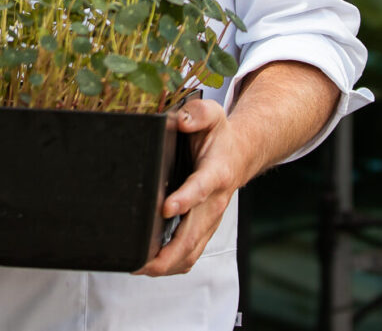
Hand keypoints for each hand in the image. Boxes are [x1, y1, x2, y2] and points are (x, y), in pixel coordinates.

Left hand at [133, 98, 243, 276]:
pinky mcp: (204, 226)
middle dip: (169, 251)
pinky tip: (151, 265)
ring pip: (192, 250)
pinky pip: (191, 252)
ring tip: (139, 267)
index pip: (201, 188)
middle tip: (143, 260)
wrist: (241, 153)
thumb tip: (180, 121)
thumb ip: (198, 114)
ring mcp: (210, 218)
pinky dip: (173, 263)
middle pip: (194, 233)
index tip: (166, 208)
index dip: (185, 199)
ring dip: (168, 263)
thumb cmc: (220, 134)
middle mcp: (215, 201)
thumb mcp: (212, 114)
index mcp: (216, 172)